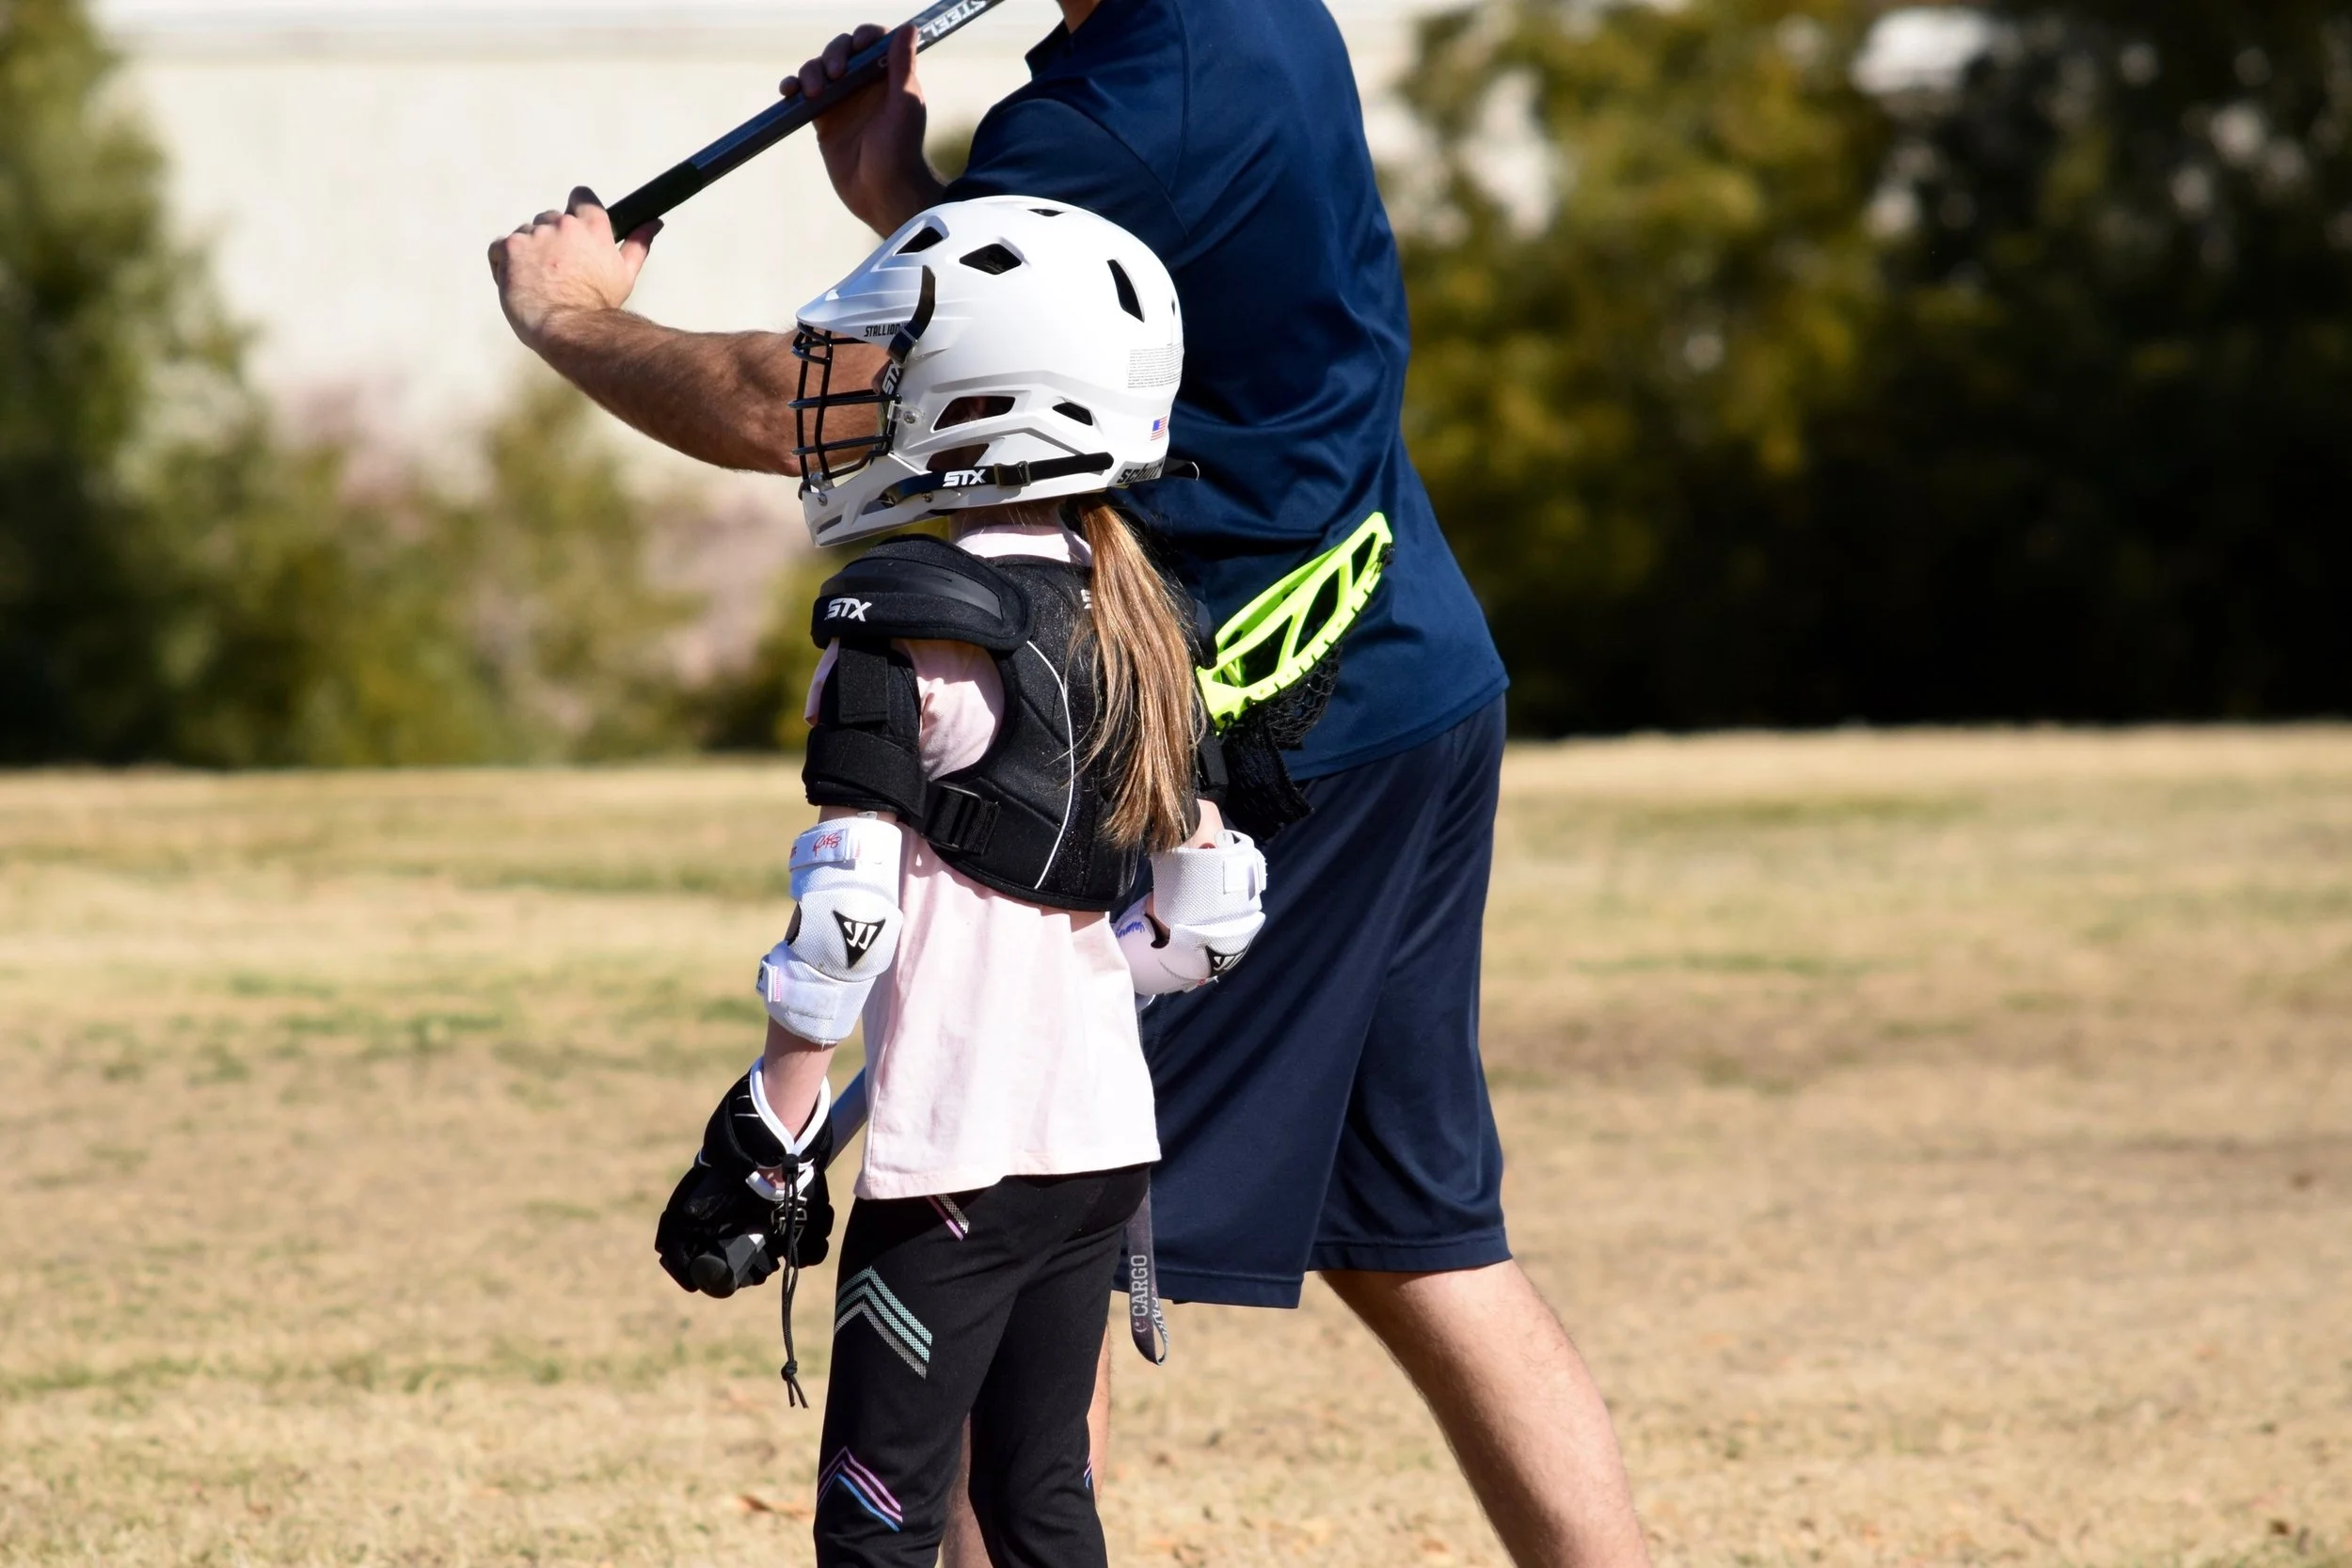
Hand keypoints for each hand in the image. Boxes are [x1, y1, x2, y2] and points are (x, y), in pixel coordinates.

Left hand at [487, 186, 659, 350]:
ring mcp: (534, 234)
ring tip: (538, 285)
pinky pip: (499, 249)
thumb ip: (638, 243)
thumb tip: (655, 223)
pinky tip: (518, 285)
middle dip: (549, 241)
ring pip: (524, 235)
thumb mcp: (625, 273)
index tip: (572, 230)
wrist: (571, 329)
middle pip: (549, 219)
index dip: (574, 210)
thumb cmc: (600, 306)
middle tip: (556, 273)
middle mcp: (563, 224)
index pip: (581, 196)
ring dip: (527, 255)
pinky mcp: (510, 248)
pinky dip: (504, 265)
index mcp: (592, 226)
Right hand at [784, 24, 944, 233]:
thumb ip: (903, 67)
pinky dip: (792, 88)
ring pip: (817, 68)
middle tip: (835, 74)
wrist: (882, 194)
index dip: (864, 36)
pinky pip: (802, 95)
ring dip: (810, 71)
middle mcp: (864, 85)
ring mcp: (842, 101)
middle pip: (841, 49)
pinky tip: (789, 92)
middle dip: (833, 54)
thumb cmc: (901, 151)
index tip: (859, 45)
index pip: (874, 42)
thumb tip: (909, 27)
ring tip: (815, 92)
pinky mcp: (823, 120)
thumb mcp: (904, 105)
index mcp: (888, 77)